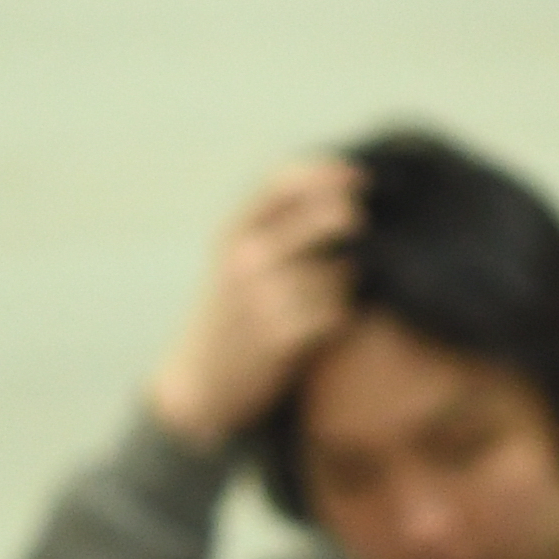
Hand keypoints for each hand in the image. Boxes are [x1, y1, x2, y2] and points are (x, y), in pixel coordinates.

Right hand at [144, 157, 364, 446]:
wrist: (200, 385)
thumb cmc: (229, 316)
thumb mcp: (234, 262)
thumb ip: (274, 227)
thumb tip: (343, 196)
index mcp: (233, 233)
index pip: (283, 183)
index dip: (326, 173)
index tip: (359, 176)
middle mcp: (247, 258)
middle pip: (328, 218)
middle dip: (351, 221)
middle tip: (358, 227)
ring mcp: (265, 296)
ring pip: (341, 271)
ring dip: (344, 283)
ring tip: (317, 300)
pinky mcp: (284, 336)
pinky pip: (338, 311)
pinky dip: (337, 317)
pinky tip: (315, 329)